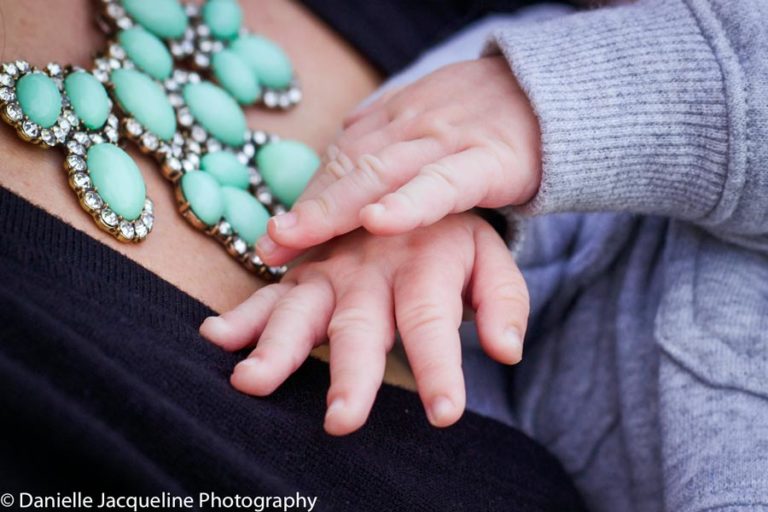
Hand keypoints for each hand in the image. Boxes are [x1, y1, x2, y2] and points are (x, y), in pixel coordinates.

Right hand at [201, 213, 528, 434]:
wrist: (407, 176)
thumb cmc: (451, 232)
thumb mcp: (490, 256)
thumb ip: (502, 300)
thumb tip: (507, 350)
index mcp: (424, 264)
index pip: (432, 321)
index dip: (438, 367)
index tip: (443, 413)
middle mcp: (372, 266)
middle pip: (361, 323)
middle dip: (350, 372)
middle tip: (342, 420)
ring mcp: (331, 266)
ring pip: (302, 306)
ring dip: (277, 344)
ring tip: (252, 381)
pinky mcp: (304, 269)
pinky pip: (271, 291)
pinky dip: (243, 314)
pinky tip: (216, 337)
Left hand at [256, 56, 540, 265]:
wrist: (552, 91)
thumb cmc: (486, 117)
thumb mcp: (428, 122)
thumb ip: (387, 140)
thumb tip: (345, 157)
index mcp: (393, 123)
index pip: (339, 162)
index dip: (305, 200)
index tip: (273, 236)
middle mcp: (408, 129)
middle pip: (348, 168)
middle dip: (305, 208)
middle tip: (267, 243)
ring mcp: (445, 141)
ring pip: (380, 172)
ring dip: (333, 207)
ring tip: (294, 236)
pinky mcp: (487, 161)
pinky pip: (443, 183)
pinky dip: (409, 203)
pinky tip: (379, 222)